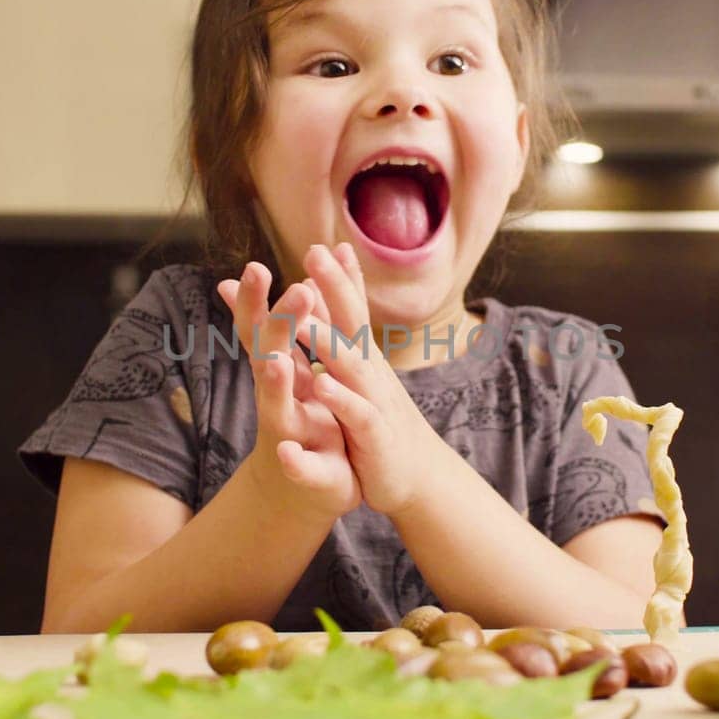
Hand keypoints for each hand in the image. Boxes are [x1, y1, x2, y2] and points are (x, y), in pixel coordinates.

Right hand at [216, 262, 360, 521]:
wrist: (305, 494)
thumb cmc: (302, 422)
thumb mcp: (290, 370)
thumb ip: (276, 326)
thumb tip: (238, 281)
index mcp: (282, 372)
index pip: (263, 328)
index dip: (255, 301)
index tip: (254, 266)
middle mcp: (279, 400)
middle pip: (269, 356)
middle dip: (279, 325)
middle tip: (296, 291)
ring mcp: (290, 436)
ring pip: (277, 408)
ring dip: (275, 385)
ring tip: (277, 362)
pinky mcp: (310, 472)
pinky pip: (300, 467)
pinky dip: (293, 460)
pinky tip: (286, 453)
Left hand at [289, 243, 450, 517]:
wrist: (414, 476)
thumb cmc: (377, 419)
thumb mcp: (358, 376)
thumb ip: (338, 335)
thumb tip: (317, 295)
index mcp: (362, 358)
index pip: (351, 309)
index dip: (338, 276)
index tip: (321, 242)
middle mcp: (372, 372)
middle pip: (353, 322)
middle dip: (335, 287)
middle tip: (314, 252)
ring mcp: (375, 401)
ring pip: (352, 366)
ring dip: (328, 340)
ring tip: (304, 317)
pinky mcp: (375, 436)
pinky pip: (357, 415)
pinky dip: (339, 400)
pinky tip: (320, 384)